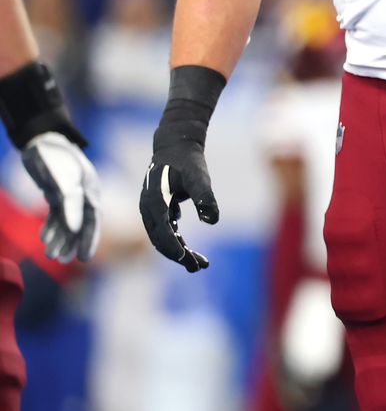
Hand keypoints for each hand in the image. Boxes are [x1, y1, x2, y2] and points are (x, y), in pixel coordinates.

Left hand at [21, 133, 99, 262]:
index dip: (89, 239)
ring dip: (59, 238)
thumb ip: (70, 203)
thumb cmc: (55, 158)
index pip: (93, 219)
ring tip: (49, 254)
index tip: (84, 259)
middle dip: (72, 243)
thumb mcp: (63, 179)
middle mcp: (84, 193)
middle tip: (61, 260)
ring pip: (67, 221)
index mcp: (91, 190)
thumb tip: (76, 228)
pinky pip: (56, 214)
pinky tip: (44, 238)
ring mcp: (70, 193)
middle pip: (81, 223)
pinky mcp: (57, 192)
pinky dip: (51, 226)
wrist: (41, 140)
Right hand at [140, 115, 218, 271]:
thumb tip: (212, 221)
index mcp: (154, 203)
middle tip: (199, 266)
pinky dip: (176, 239)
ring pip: (162, 236)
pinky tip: (187, 246)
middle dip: (179, 255)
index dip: (176, 250)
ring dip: (178, 250)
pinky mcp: (157, 208)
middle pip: (160, 240)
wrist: (176, 144)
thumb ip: (205, 197)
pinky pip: (164, 229)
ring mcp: (150, 209)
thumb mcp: (199, 177)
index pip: (163, 234)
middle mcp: (148, 209)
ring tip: (198, 262)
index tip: (190, 262)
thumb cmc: (188, 160)